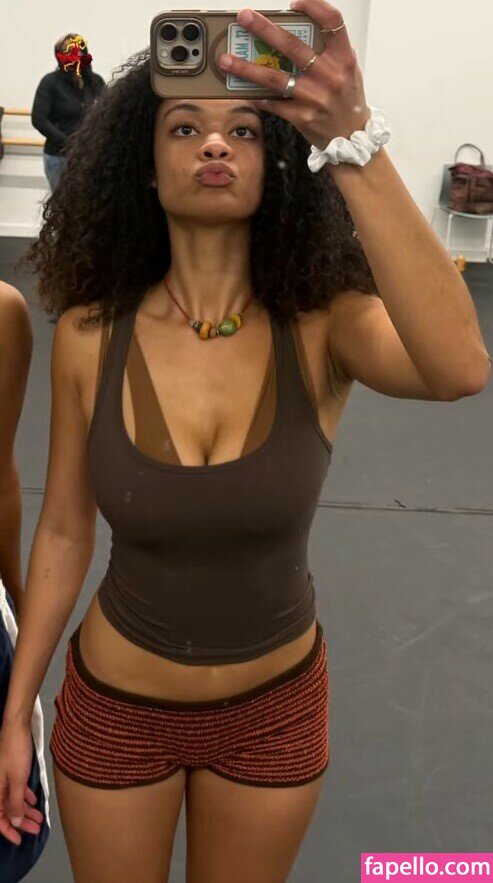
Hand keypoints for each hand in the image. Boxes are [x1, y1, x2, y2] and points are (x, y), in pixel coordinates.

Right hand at [0, 722, 43, 845]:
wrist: (17, 726)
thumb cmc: (15, 753)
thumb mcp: (17, 780)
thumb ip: (15, 803)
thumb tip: (14, 823)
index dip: (8, 832)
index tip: (20, 840)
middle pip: (8, 811)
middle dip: (22, 822)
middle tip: (37, 829)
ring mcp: (4, 778)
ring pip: (14, 800)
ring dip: (26, 810)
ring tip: (39, 818)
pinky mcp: (11, 770)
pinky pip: (16, 788)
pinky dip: (24, 796)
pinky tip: (34, 800)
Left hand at [218, 0, 369, 150]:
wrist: (352, 137)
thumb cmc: (347, 100)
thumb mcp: (347, 70)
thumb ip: (329, 51)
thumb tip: (296, 32)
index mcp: (343, 58)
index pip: (331, 21)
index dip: (313, 6)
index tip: (293, 3)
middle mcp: (329, 75)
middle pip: (292, 45)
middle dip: (264, 29)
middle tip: (244, 17)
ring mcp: (314, 97)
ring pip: (274, 78)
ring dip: (246, 68)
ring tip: (226, 60)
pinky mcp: (302, 117)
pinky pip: (273, 104)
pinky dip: (258, 97)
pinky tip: (246, 92)